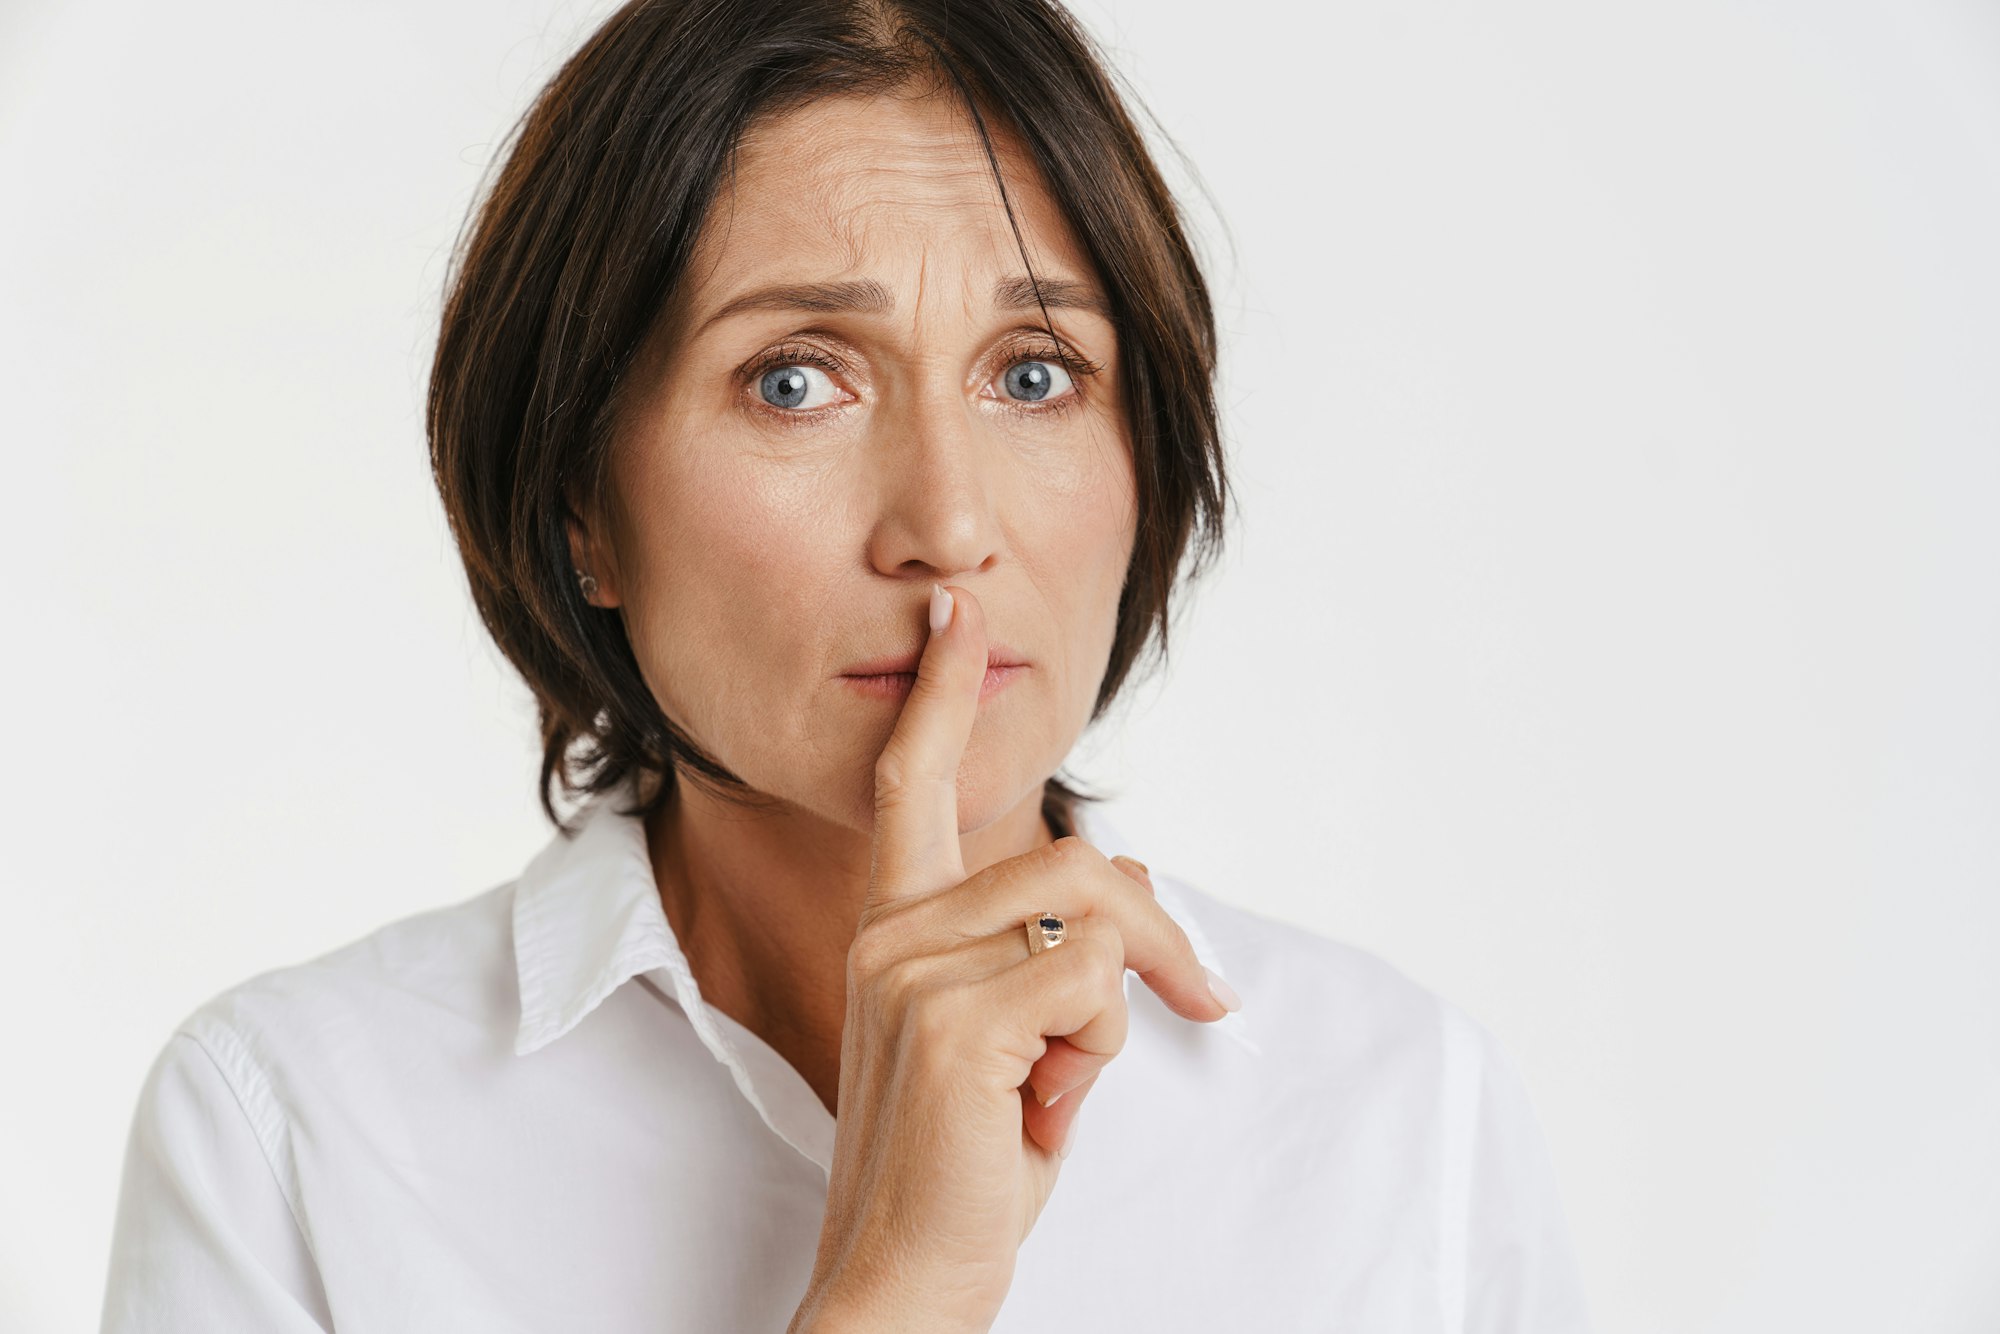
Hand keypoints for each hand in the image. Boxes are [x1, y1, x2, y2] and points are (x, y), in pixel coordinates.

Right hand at [789, 583, 1233, 1333]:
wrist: (905, 1276)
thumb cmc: (962, 1160)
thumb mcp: (1021, 1037)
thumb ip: (1051, 947)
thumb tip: (1132, 872)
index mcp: (896, 925)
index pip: (913, 784)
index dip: (940, 698)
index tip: (954, 619)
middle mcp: (892, 931)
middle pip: (1080, 857)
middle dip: (1159, 936)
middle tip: (1201, 1002)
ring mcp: (912, 969)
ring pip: (1098, 921)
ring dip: (1116, 1016)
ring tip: (1054, 1085)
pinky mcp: (952, 1020)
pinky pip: (1097, 984)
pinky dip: (1101, 1054)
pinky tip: (1040, 1110)